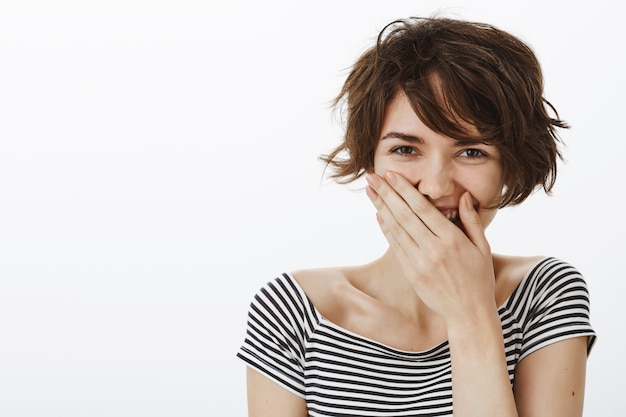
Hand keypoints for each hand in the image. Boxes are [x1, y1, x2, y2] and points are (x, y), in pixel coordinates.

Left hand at [365, 171, 496, 323]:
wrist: (468, 314)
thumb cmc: (479, 279)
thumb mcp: (482, 248)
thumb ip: (471, 220)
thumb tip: (464, 195)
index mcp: (452, 239)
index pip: (422, 208)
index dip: (404, 190)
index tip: (392, 175)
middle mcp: (433, 249)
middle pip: (404, 215)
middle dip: (387, 193)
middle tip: (372, 177)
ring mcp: (420, 262)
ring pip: (397, 229)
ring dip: (381, 207)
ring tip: (371, 191)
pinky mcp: (411, 274)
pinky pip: (396, 246)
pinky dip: (386, 229)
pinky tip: (378, 215)